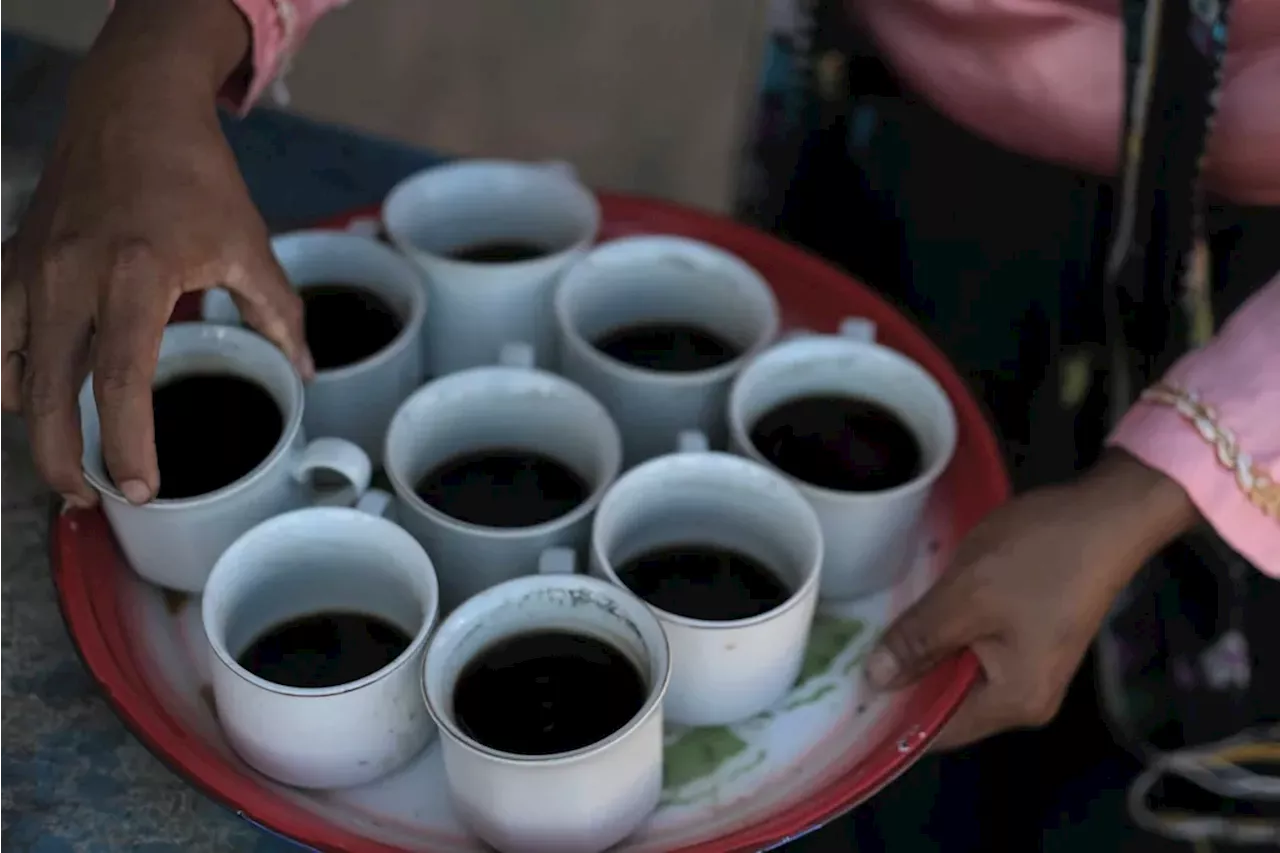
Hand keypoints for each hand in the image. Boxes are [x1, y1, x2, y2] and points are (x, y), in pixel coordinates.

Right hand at [0, 0, 310, 507]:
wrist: (132, 106)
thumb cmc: (195, 174)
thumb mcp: (248, 242)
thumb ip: (278, 312)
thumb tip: (306, 370)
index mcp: (133, 277)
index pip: (120, 380)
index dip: (126, 443)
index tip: (139, 489)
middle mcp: (68, 279)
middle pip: (46, 394)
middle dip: (61, 458)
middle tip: (88, 498)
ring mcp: (30, 269)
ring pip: (6, 368)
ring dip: (29, 420)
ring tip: (63, 453)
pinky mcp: (12, 259)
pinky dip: (7, 371)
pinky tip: (34, 392)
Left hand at [864, 451, 1198, 748]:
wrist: (1108, 513)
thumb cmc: (1039, 555)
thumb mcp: (965, 596)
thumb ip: (918, 641)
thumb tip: (874, 680)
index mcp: (1013, 701)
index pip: (936, 732)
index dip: (888, 716)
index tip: (841, 695)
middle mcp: (1025, 699)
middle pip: (945, 705)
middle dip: (900, 682)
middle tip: (843, 659)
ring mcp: (1030, 669)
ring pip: (956, 674)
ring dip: (919, 655)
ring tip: (867, 638)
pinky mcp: (1030, 640)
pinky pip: (973, 651)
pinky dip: (943, 637)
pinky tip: (912, 618)